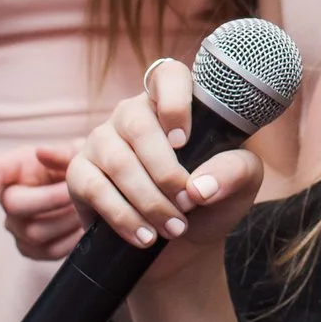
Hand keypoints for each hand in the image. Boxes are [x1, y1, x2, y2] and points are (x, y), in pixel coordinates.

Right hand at [0, 144, 84, 260]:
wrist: (86, 191)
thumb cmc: (72, 168)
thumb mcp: (70, 154)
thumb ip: (60, 154)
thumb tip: (41, 152)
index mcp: (11, 169)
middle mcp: (5, 200)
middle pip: (13, 205)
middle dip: (51, 198)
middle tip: (77, 191)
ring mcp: (16, 228)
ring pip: (35, 232)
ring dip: (66, 219)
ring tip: (86, 206)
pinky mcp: (32, 250)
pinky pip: (50, 250)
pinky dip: (72, 237)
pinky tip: (83, 224)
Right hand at [65, 57, 263, 283]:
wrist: (182, 246)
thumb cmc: (211, 200)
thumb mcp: (240, 184)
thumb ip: (235, 172)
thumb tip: (200, 185)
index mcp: (172, 103)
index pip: (167, 76)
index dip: (174, 102)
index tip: (186, 141)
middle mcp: (132, 114)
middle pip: (139, 125)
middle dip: (166, 173)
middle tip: (188, 204)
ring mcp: (101, 141)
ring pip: (119, 162)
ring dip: (150, 202)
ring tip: (174, 229)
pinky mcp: (79, 173)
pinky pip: (95, 189)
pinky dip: (124, 217)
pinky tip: (145, 236)